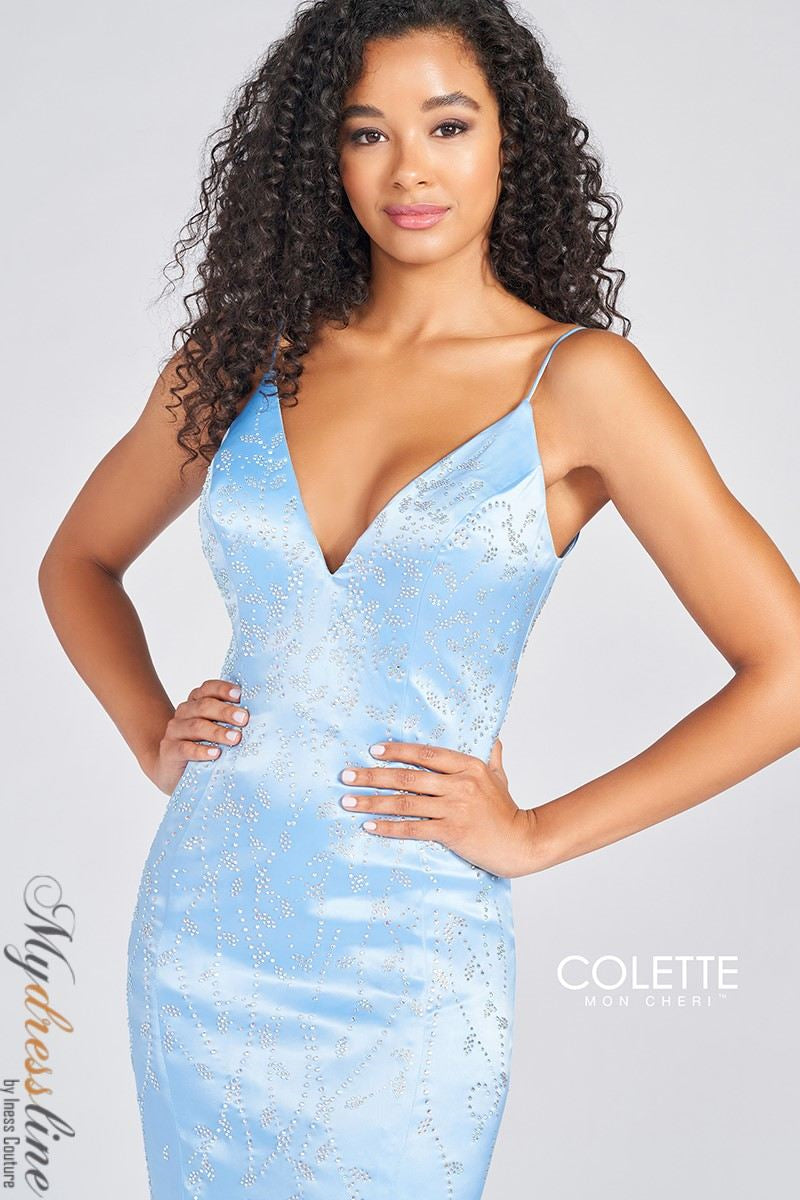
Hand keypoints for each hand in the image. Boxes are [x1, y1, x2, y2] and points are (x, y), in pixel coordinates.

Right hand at [144, 678, 248, 794]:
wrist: (171, 770)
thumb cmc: (202, 746)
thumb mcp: (216, 730)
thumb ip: (231, 721)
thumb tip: (262, 716)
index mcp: (196, 703)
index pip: (207, 688)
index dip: (223, 689)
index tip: (240, 695)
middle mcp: (184, 713)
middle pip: (204, 706)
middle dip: (226, 711)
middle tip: (244, 718)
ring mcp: (175, 732)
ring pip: (196, 726)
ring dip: (218, 731)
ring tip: (235, 738)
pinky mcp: (170, 751)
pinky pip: (185, 748)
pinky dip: (202, 751)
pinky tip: (216, 754)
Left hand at [338, 737, 536, 878]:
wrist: (522, 843)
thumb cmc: (506, 810)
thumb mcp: (499, 776)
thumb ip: (492, 755)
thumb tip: (491, 736)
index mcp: (469, 766)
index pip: (426, 753)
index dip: (398, 751)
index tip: (373, 751)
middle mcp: (460, 784)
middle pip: (407, 777)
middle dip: (372, 776)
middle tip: (346, 776)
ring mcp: (455, 808)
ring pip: (405, 803)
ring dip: (372, 802)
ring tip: (348, 801)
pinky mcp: (451, 832)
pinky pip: (413, 828)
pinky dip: (389, 827)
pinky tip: (370, 826)